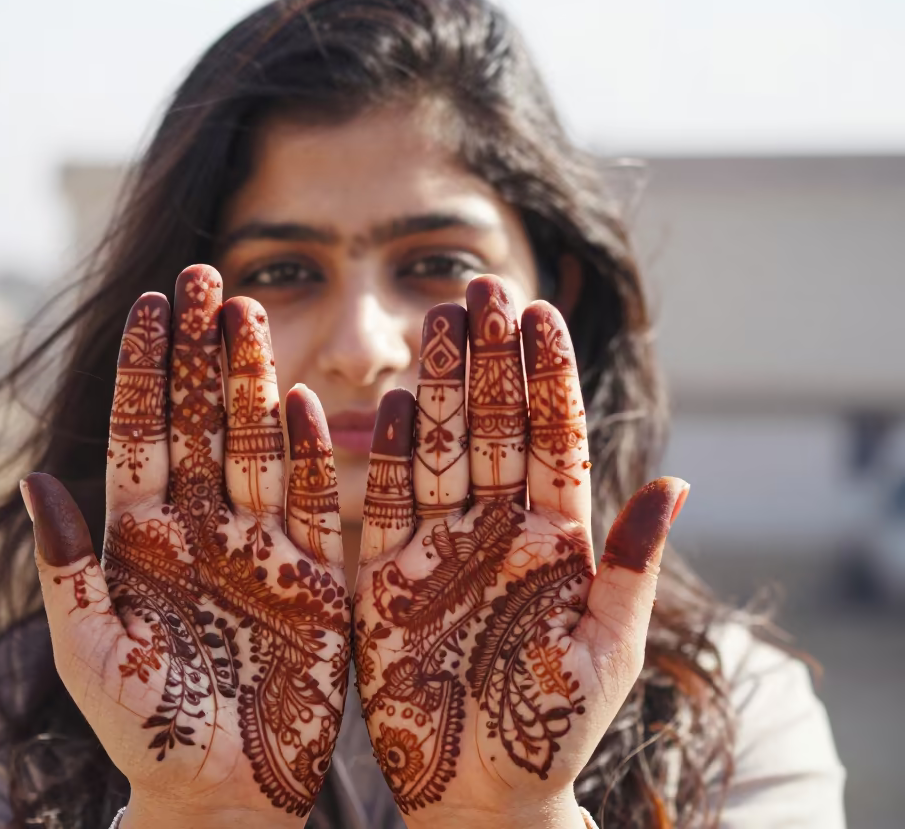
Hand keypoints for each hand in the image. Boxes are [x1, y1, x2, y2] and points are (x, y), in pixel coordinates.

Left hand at [23, 265, 349, 824]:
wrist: (225, 795)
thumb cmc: (147, 735)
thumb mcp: (95, 655)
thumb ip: (70, 571)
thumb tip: (36, 483)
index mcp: (141, 542)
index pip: (140, 435)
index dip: (144, 371)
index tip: (148, 304)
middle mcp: (200, 530)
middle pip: (200, 422)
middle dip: (198, 350)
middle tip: (204, 275)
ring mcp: (258, 548)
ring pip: (254, 445)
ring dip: (252, 381)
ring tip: (248, 313)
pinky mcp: (311, 579)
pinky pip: (310, 503)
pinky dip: (309, 454)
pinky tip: (304, 403)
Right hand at [353, 278, 688, 826]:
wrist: (478, 791)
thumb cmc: (552, 730)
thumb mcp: (604, 647)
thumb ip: (630, 565)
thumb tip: (678, 481)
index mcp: (556, 542)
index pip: (553, 441)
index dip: (547, 377)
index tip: (539, 311)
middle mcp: (497, 531)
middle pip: (493, 427)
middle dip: (490, 358)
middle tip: (480, 286)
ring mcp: (441, 549)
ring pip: (441, 449)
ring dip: (442, 386)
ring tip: (440, 321)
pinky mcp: (389, 577)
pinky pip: (387, 503)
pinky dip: (386, 454)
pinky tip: (395, 402)